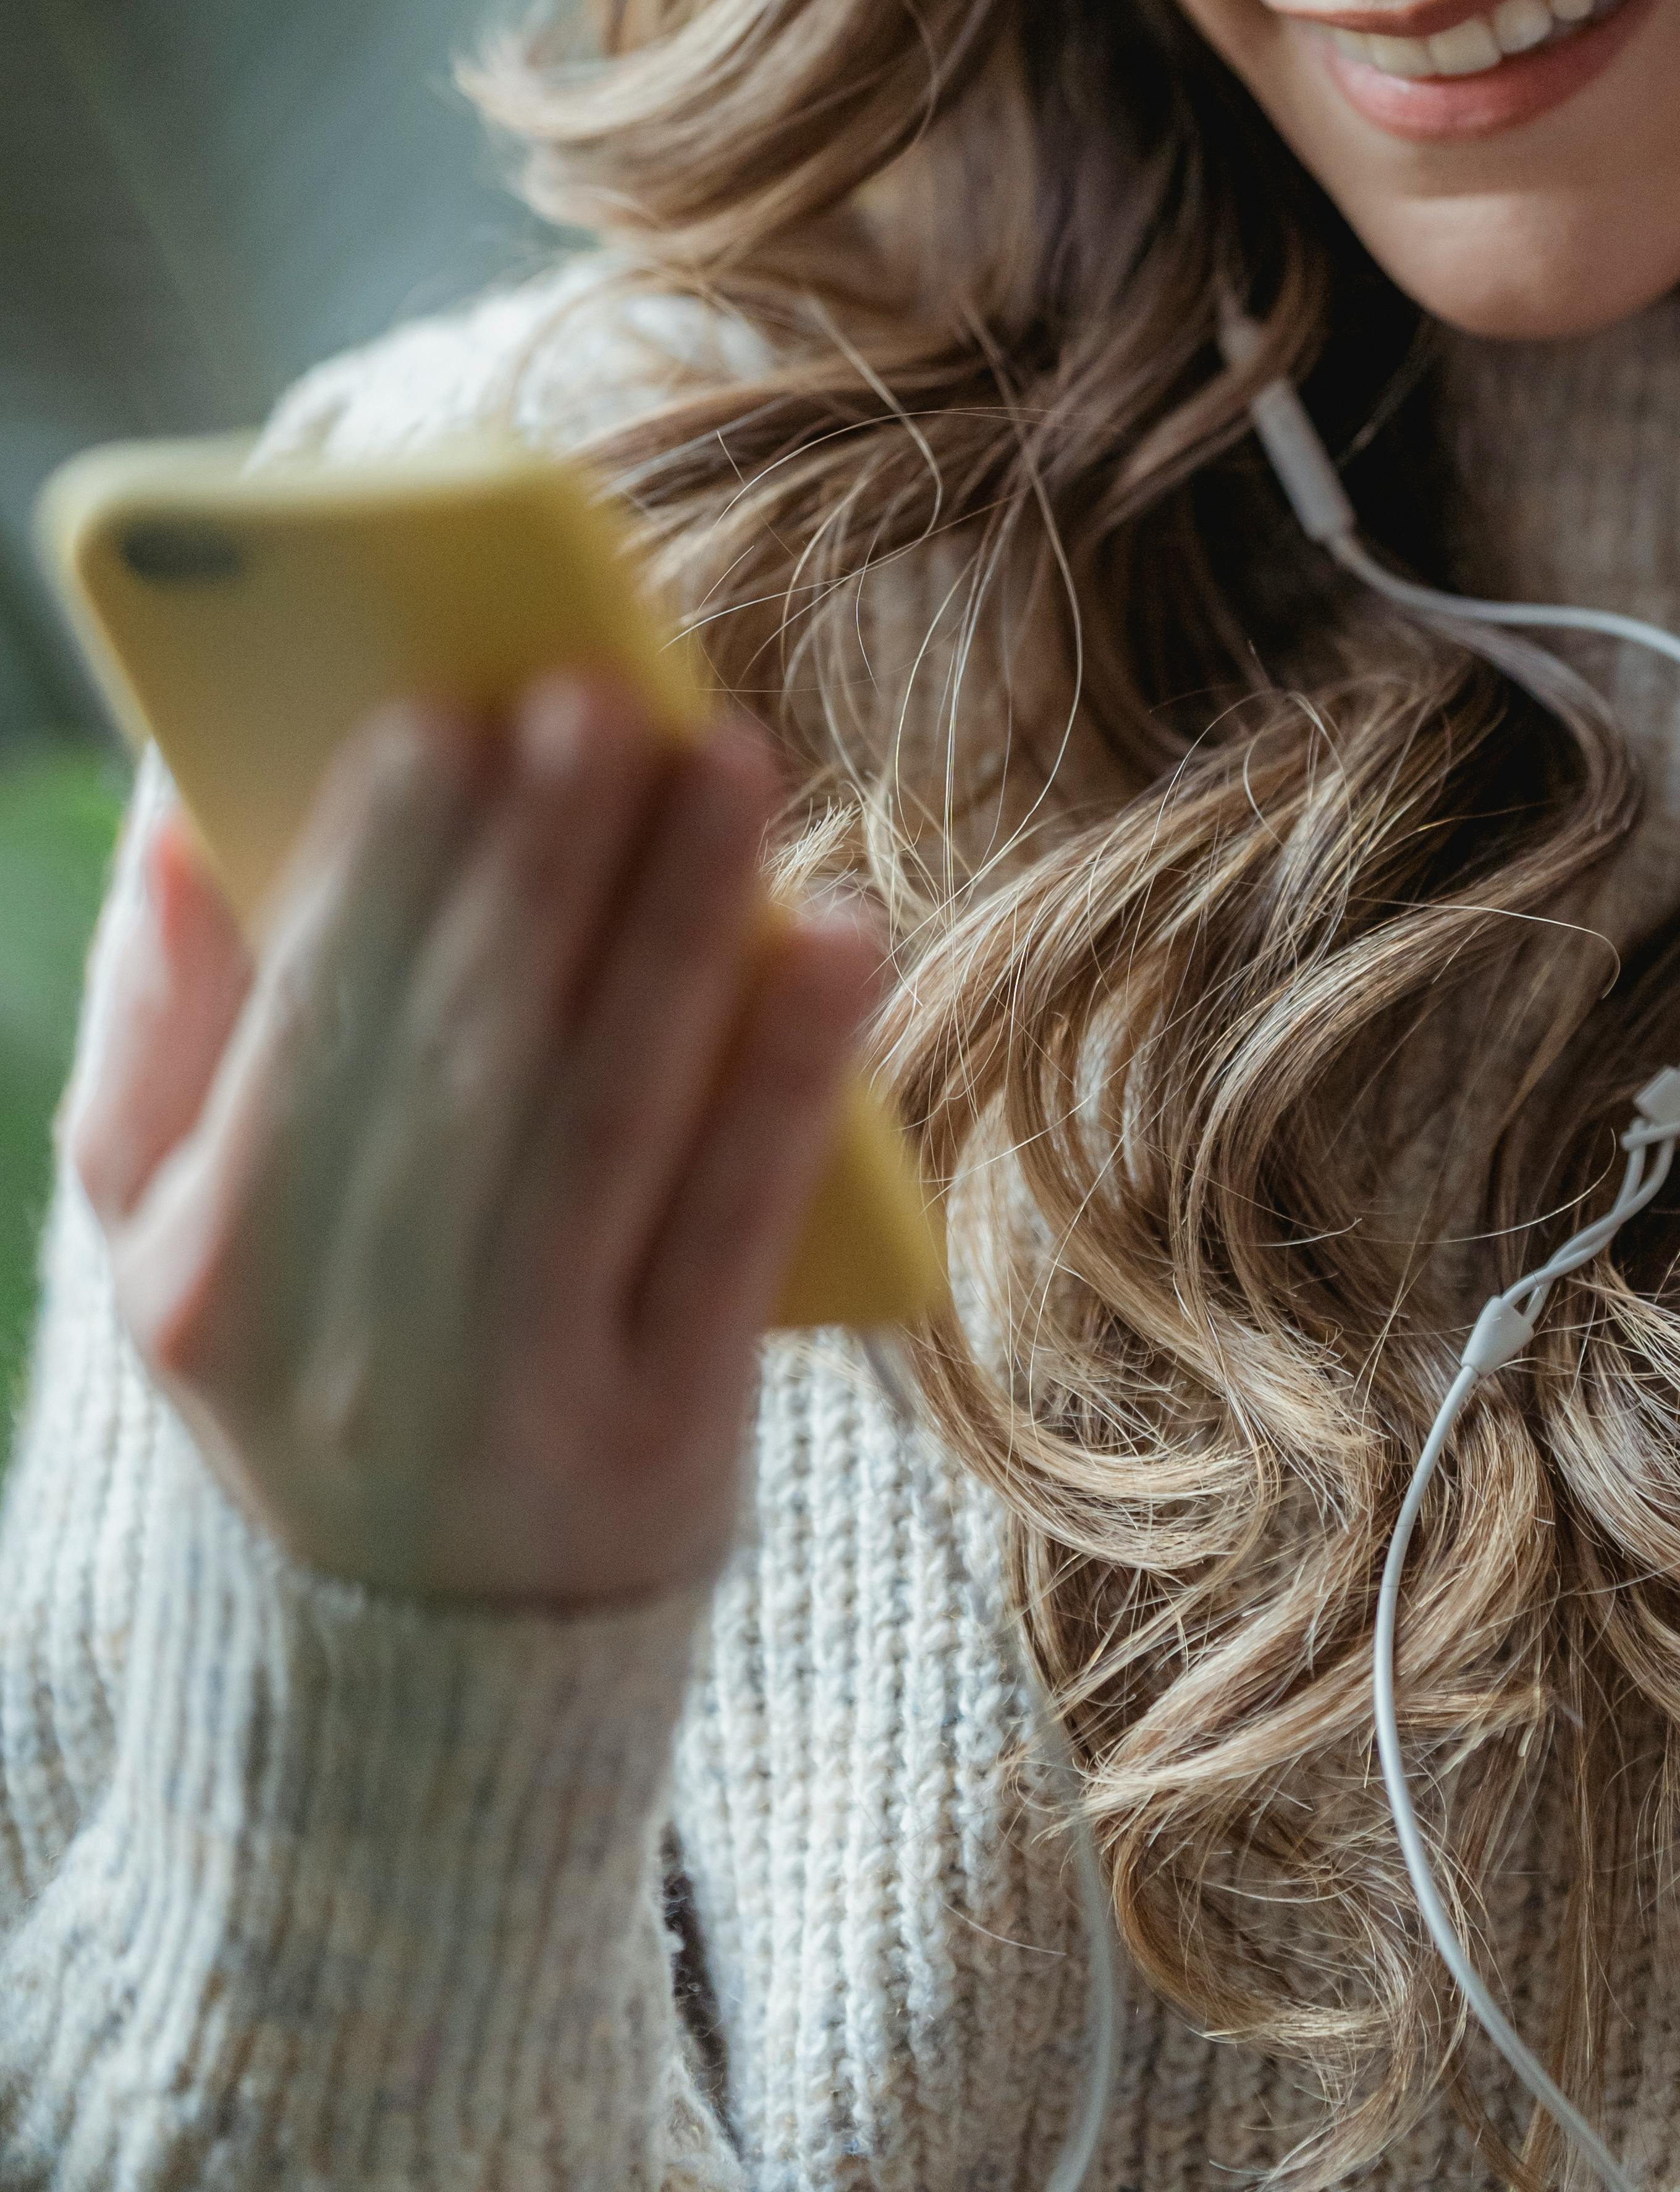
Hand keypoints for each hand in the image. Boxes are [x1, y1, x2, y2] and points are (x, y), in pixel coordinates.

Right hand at [62, 681, 878, 1606]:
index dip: (374, 869)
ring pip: (606, 1117)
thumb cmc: (310, 1347)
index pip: (298, 1034)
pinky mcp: (663, 1443)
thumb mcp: (175, 1226)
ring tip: (728, 761)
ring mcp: (514, 1404)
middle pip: (460, 1058)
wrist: (417, 1663)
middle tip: (605, 694)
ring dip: (675, 922)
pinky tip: (838, 938)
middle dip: (537, 859)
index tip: (444, 710)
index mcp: (205, 1273)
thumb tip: (179, 811)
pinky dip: (791, 1070)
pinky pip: (736, 1225)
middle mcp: (349, 1348)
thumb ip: (163, 1022)